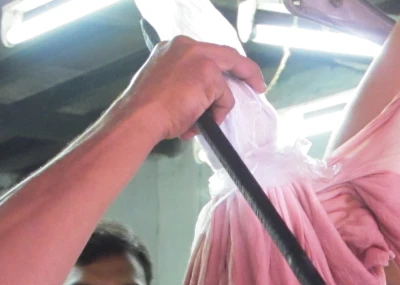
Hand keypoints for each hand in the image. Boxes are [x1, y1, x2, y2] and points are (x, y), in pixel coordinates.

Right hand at [115, 36, 265, 140]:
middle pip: (227, 56)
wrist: (141, 116)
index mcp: (174, 48)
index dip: (223, 66)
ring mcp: (199, 58)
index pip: (207, 53)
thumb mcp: (167, 87)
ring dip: (217, 107)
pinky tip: (198, 122)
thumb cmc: (148, 109)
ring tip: (197, 121)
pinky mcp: (209, 74)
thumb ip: (186, 84)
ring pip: (224, 84)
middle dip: (247, 71)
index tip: (235, 76)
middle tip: (258, 85)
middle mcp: (187, 47)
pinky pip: (225, 99)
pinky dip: (217, 114)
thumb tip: (203, 102)